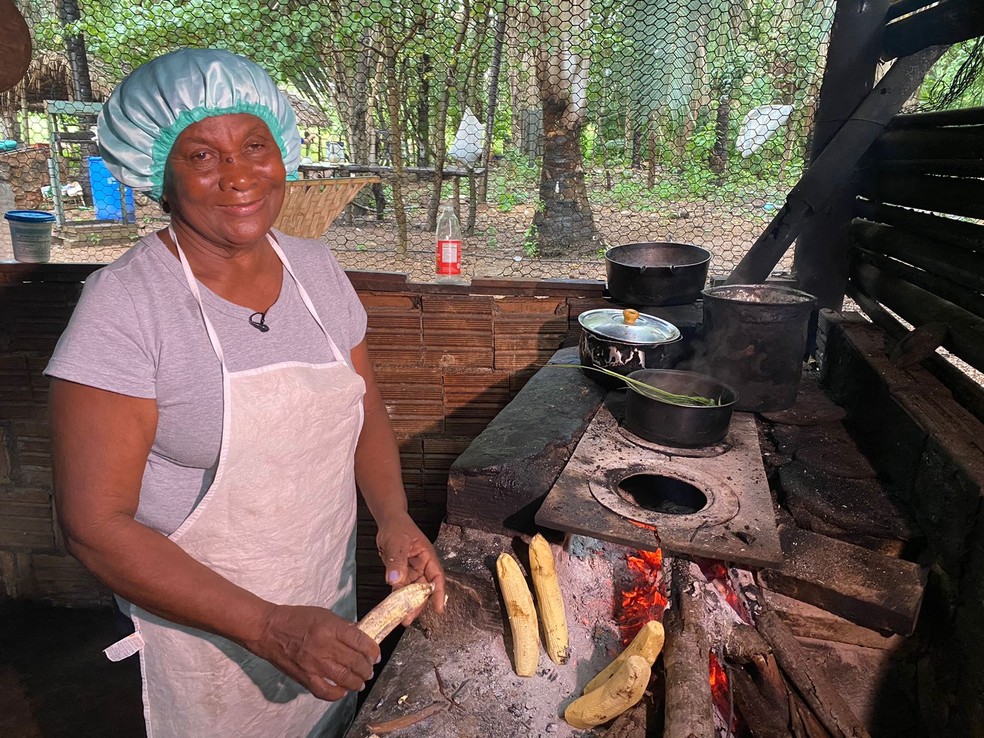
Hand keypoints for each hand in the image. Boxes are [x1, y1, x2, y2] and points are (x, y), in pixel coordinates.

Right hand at [249, 604, 380, 701]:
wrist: (269, 630)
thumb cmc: (296, 618)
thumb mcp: (324, 614)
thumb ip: (343, 627)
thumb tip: (359, 637)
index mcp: (331, 628)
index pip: (360, 641)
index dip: (372, 650)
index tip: (376, 655)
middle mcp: (325, 647)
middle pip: (355, 662)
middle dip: (367, 668)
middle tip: (369, 670)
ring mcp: (315, 664)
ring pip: (344, 678)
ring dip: (357, 682)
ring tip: (361, 682)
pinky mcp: (305, 677)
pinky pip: (325, 692)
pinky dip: (337, 694)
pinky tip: (342, 691)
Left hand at [375, 512, 446, 623]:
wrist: (387, 522)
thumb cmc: (397, 526)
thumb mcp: (397, 542)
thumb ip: (396, 561)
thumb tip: (394, 579)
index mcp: (427, 556)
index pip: (437, 577)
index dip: (439, 593)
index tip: (439, 609)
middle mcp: (422, 565)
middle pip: (424, 588)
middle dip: (418, 604)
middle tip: (410, 617)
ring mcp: (411, 570)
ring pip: (412, 591)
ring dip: (407, 603)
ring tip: (401, 617)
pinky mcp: (401, 573)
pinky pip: (400, 587)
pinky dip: (397, 597)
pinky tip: (393, 607)